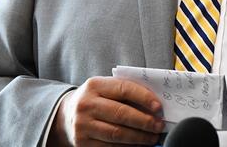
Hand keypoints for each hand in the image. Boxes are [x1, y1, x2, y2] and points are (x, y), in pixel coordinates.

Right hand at [49, 77, 163, 145]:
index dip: (144, 98)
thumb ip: (126, 90)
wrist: (67, 114)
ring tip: (152, 137)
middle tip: (159, 125)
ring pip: (117, 134)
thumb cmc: (96, 99)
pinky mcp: (83, 143)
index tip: (158, 107)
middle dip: (144, 121)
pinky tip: (138, 145)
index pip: (124, 89)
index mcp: (94, 85)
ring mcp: (83, 126)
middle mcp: (86, 105)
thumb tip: (153, 104)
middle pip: (121, 114)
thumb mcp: (105, 88)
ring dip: (139, 137)